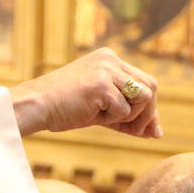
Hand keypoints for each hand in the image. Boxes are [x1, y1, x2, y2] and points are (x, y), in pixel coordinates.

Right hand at [9, 48, 161, 138]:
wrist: (36, 107)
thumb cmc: (64, 109)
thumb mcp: (102, 111)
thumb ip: (128, 117)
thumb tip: (157, 132)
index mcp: (110, 60)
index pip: (145, 82)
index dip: (149, 108)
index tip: (146, 129)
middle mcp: (110, 60)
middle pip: (151, 87)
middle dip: (147, 114)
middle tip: (133, 130)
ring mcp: (106, 70)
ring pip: (145, 97)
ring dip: (132, 116)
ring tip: (107, 119)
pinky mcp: (100, 84)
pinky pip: (125, 109)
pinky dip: (114, 120)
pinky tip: (92, 115)